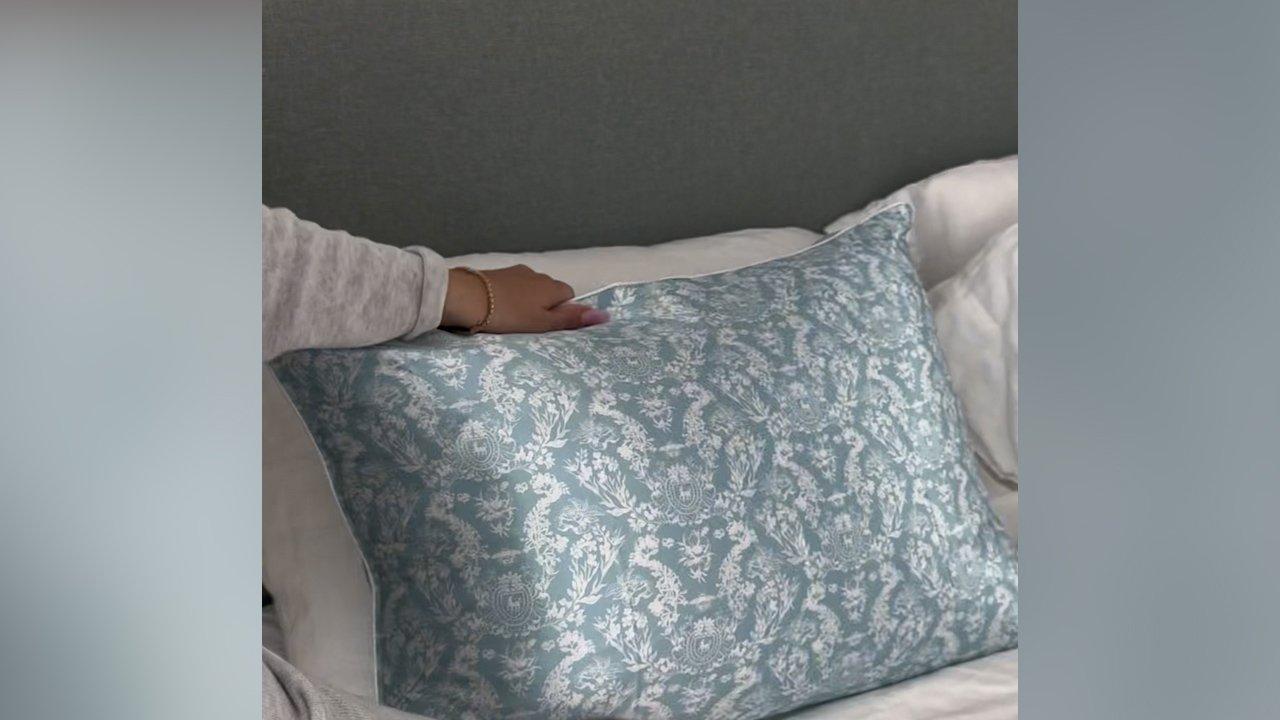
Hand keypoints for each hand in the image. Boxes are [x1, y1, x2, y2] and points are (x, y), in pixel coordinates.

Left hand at [441, 265, 609, 332]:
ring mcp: (515, 272)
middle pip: (549, 291)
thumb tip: (605, 315)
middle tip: (531, 327)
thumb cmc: (507, 314)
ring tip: (513, 319)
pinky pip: (512, 287)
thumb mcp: (541, 323)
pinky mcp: (496, 274)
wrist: (465, 297)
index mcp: (551, 286)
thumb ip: (571, 319)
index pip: (569, 296)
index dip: (562, 312)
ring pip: (530, 289)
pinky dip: (510, 297)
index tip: (549, 327)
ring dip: (526, 301)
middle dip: (544, 306)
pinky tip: (498, 308)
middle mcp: (537, 274)